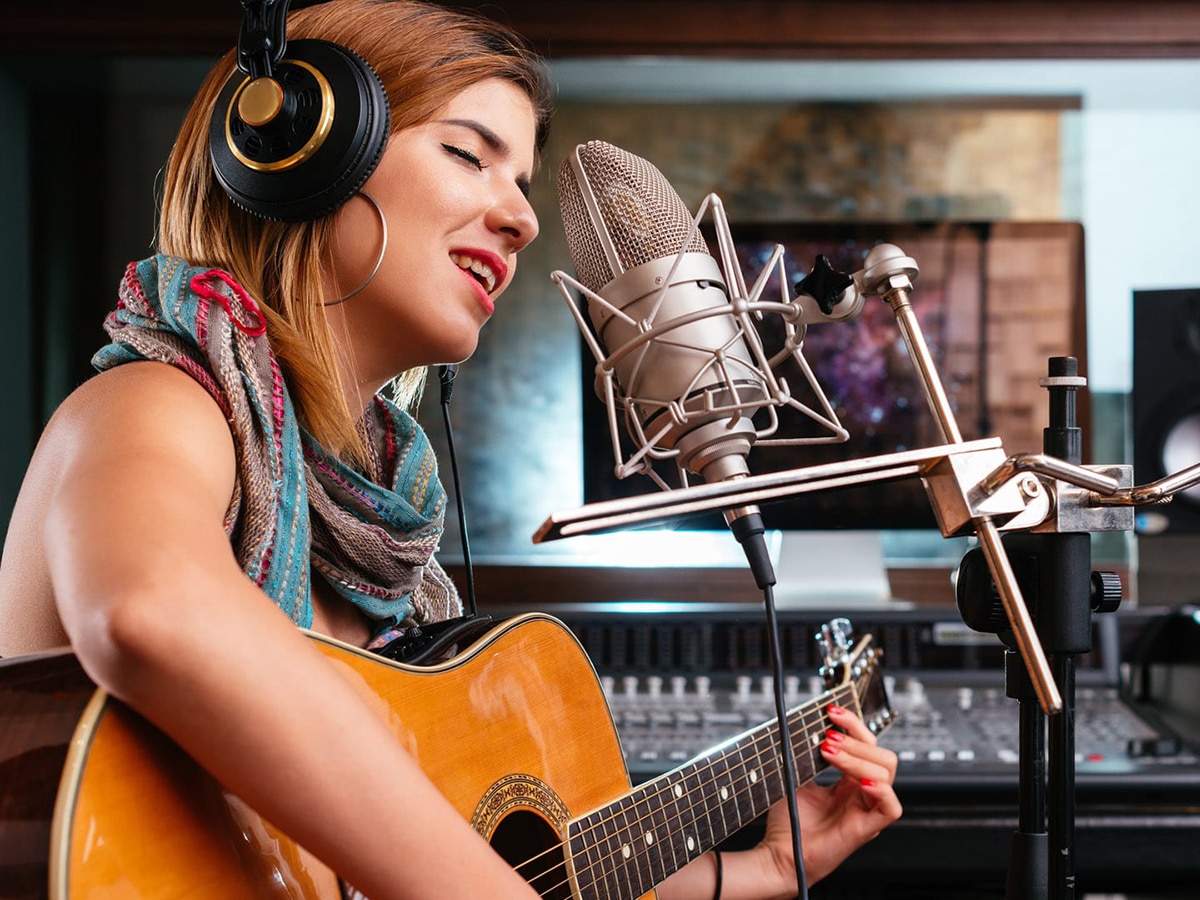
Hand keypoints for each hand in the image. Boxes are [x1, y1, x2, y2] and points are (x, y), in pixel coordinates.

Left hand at [760, 703, 901, 889]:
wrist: (780, 854)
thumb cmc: (789, 823)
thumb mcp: (798, 776)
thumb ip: (808, 753)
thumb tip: (811, 724)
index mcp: (850, 781)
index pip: (866, 744)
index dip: (853, 724)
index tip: (832, 711)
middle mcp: (862, 793)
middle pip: (882, 755)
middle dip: (857, 739)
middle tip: (828, 737)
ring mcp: (866, 809)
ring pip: (885, 772)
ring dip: (856, 757)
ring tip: (828, 752)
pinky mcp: (867, 829)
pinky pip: (891, 807)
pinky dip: (881, 790)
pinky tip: (858, 781)